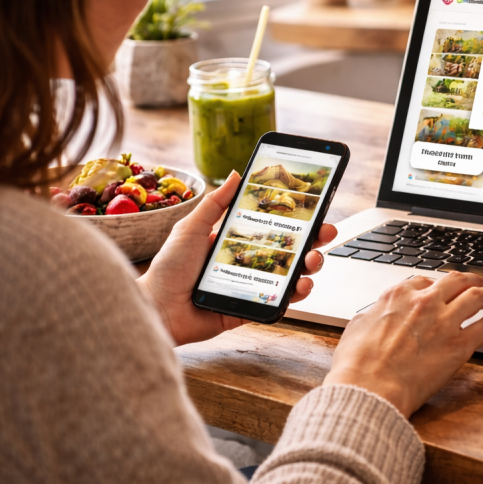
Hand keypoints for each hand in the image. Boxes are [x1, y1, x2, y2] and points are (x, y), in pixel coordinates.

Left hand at [137, 171, 337, 345]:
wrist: (157, 308)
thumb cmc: (168, 268)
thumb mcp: (191, 228)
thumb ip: (216, 203)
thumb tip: (237, 174)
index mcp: (238, 241)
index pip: (274, 226)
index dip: (297, 218)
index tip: (315, 207)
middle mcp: (250, 262)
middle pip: (291, 249)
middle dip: (314, 240)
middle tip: (325, 232)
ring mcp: (254, 286)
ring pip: (293, 275)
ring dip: (311, 265)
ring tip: (313, 260)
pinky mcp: (253, 309)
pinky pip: (281, 302)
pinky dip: (297, 294)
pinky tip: (302, 285)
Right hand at [323, 272, 482, 417]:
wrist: (370, 387)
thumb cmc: (358, 364)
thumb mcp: (357, 327)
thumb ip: (372, 315)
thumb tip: (374, 316)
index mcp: (398, 296)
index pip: (424, 282)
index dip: (435, 286)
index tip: (440, 291)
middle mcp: (424, 302)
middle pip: (456, 282)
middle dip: (470, 280)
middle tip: (478, 284)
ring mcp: (444, 322)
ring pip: (477, 297)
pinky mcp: (459, 346)